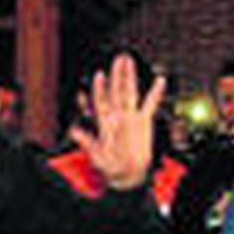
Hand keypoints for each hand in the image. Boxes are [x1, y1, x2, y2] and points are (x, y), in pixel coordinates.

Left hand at [70, 53, 164, 190]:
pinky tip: (160, 82)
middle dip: (117, 75)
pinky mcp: (143, 122)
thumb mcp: (96, 156)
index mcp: (105, 122)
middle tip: (118, 58)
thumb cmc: (110, 166)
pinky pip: (150, 105)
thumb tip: (73, 132)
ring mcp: (130, 117)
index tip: (99, 75)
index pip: (101, 101)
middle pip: (116, 91)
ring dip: (130, 78)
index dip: (100, 89)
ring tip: (130, 62)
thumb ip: (86, 142)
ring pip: (130, 93)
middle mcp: (117, 116)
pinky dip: (155, 94)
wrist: (127, 175)